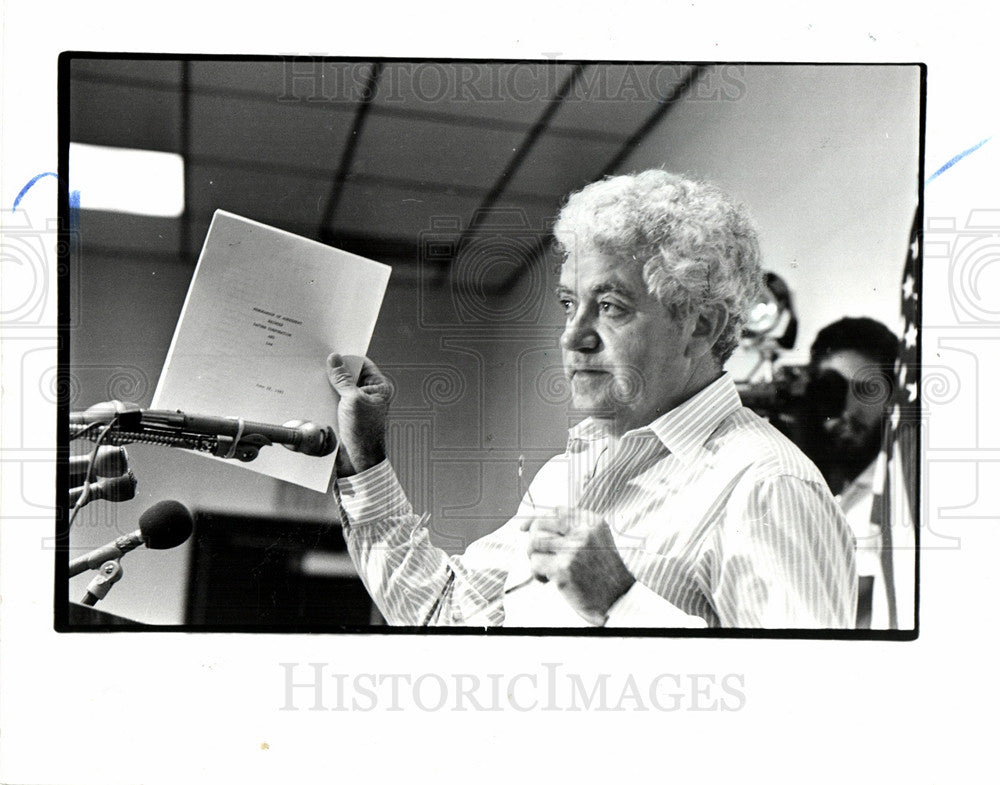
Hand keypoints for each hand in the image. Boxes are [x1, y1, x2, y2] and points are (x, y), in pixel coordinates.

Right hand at [326, 354, 392, 476]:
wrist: (356, 461)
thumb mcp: (352, 400)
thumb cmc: (363, 433)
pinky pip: (333, 401)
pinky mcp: (345, 415)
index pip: (362, 364)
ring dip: (327, 386)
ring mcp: (356, 405)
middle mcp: (369, 394)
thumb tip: (335, 360)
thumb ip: (342, 379)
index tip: (330, 354)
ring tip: (314, 380)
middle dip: (334, 372)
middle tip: (318, 365)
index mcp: (379, 387)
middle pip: (349, 375)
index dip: (347, 358)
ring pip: (339, 388)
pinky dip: (324, 398)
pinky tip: (314, 394)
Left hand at [520, 508, 635, 625]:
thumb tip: (529, 525)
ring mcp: (573, 549)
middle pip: (540, 525)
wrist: (618, 599)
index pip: (555, 511)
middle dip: (534, 541)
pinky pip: (535, 563)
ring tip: (546, 569)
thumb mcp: (594, 541)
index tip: (524, 527)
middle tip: (541, 556)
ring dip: (535, 557)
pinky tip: (548, 580)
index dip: (535, 518)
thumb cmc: (602, 573)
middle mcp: (583, 532)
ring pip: (534, 542)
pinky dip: (537, 574)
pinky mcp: (563, 568)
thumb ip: (570, 530)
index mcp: (591, 522)